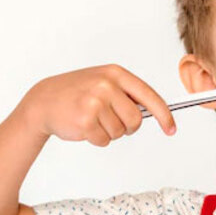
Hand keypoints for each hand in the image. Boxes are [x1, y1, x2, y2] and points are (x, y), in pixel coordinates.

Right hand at [18, 63, 176, 145]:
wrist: (44, 101)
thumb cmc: (77, 93)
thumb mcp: (103, 83)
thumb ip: (127, 94)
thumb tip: (156, 113)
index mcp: (116, 74)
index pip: (149, 96)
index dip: (164, 115)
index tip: (171, 129)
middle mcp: (107, 85)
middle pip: (136, 120)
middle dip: (127, 127)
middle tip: (110, 120)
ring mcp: (95, 101)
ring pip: (120, 132)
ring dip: (109, 132)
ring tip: (92, 120)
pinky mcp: (85, 120)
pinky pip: (104, 140)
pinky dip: (97, 139)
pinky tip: (85, 127)